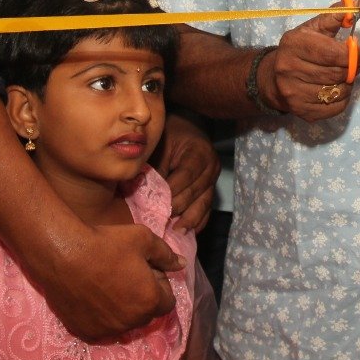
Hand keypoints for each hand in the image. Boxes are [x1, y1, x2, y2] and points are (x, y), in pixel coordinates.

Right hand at [34, 221, 184, 340]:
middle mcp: (131, 322)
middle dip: (142, 298)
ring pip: (124, 322)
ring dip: (122, 309)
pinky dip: (101, 316)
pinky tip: (91, 296)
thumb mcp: (143, 240)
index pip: (167, 302)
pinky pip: (101, 327)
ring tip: (107, 284)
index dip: (159, 286)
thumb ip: (166, 255)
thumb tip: (181, 264)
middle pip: (146, 314)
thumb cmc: (106, 243)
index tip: (146, 271)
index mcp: (149, 301)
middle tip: (126, 275)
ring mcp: (106, 329)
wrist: (63, 253)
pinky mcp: (85, 331)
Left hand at [155, 113, 217, 230]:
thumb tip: (146, 193)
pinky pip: (207, 208)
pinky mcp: (211, 189)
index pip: (186, 175)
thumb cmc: (170, 135)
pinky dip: (197, 221)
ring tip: (175, 232)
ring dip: (190, 220)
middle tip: (160, 221)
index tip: (156, 204)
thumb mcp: (161, 144)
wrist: (186, 127)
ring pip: (204, 204)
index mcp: (200, 152)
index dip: (172, 191)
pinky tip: (187, 231)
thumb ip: (156, 168)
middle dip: (178, 208)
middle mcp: (211, 166)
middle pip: (195, 192)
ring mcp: (213, 179)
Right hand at [260, 0, 359, 120]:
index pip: (333, 53)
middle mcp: (289, 69)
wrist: (273, 77)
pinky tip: (337, 89)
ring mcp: (294, 93)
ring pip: (339, 91)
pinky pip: (336, 107)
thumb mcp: (314, 28)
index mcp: (294, 44)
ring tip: (344, 75)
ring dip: (349, 83)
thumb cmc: (300, 48)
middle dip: (353, 68)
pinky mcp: (301, 111)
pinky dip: (343, 98)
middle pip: (337, 73)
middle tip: (355, 63)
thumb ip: (338, 15)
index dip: (354, 53)